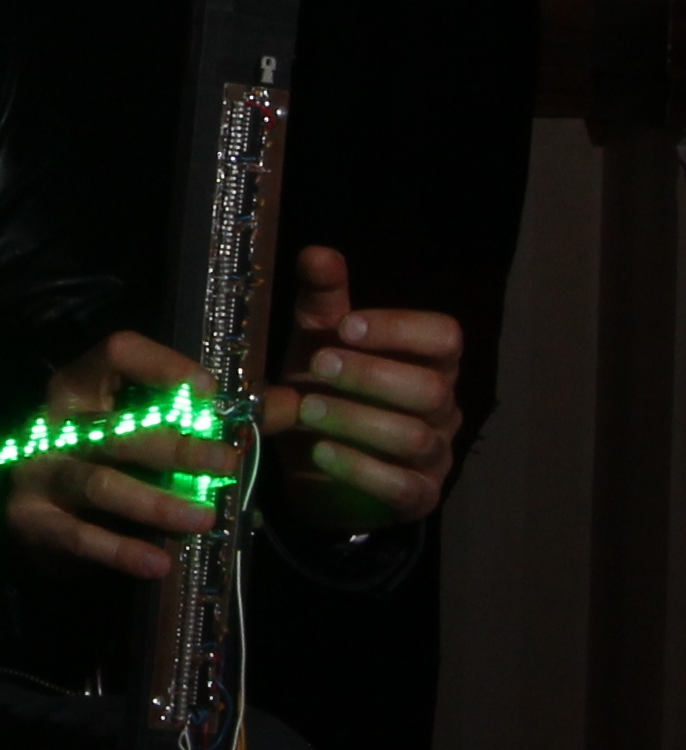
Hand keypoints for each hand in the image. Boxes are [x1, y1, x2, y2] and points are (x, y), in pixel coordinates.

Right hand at [7, 330, 241, 579]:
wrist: (43, 520)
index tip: (210, 392)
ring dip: (155, 503)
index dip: (163, 366)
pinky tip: (159, 563)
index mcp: (83, 385)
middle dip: (176, 448)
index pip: (117, 353)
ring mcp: (38, 472)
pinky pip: (78, 536)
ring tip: (204, 518)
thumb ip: (217, 420)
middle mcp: (53, 422)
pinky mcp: (30, 519)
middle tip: (227, 465)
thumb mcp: (154, 432)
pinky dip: (121, 551)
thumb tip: (290, 406)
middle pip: (117, 429)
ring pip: (99, 483)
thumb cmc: (112, 463)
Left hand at [261, 246, 460, 532]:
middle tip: (316, 367)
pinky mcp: (417, 497)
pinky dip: (358, 468)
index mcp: (429, 362)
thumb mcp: (319, 343)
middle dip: (369, 376)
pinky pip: (401, 485)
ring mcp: (435, 454)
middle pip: (429, 388)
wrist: (315, 470)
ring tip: (304, 410)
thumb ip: (322, 302)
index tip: (346, 327)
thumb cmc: (326, 391)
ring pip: (412, 436)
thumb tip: (316, 253)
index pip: (445, 338)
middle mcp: (442, 406)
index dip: (400, 330)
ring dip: (353, 420)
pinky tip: (321, 453)